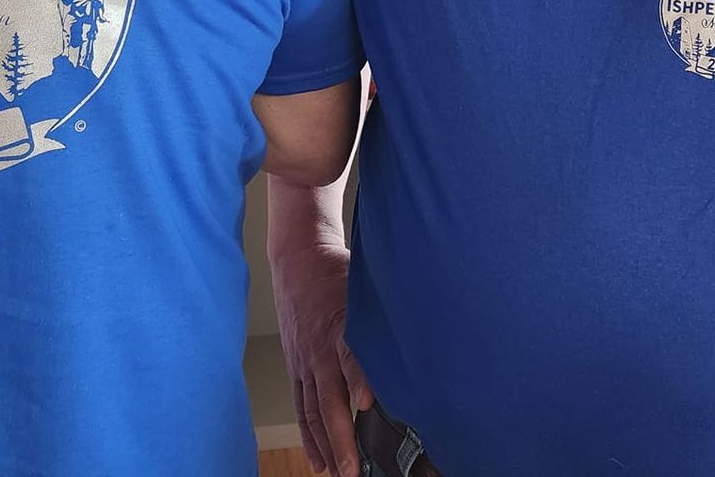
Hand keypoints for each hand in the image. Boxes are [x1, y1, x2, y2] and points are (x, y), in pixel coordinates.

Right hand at [271, 240, 371, 476]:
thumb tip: (417, 333)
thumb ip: (385, 311)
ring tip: (337, 472)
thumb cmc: (337, 272)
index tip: (368, 403)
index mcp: (339, 326)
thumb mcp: (365, 283)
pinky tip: (318, 460)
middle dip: (341, 436)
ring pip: (313, 411)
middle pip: (329, 398)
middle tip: (352, 468)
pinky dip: (308, 436)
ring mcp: (305, 361)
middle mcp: (319, 350)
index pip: (350, 356)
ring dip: (325, 445)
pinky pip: (301, 406)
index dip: (359, 379)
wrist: (297, 259)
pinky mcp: (296, 367)